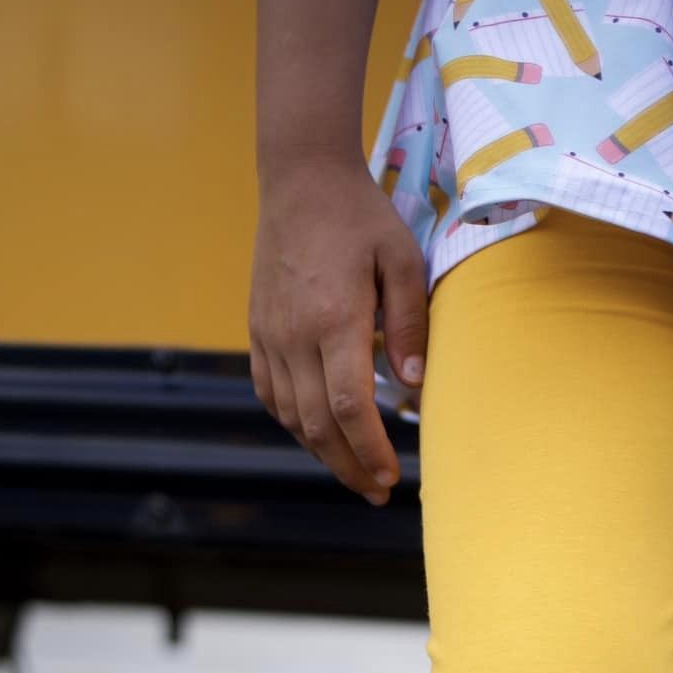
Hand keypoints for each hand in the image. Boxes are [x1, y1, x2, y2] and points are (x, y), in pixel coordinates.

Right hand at [248, 161, 428, 505]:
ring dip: (322, 453)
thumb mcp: (402, 259)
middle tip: (376, 492)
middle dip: (349, 467)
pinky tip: (318, 436)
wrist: (300, 180)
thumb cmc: (360, 218)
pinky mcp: (258, 332)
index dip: (370, 451)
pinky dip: (294, 425)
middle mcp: (294, 335)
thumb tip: (414, 386)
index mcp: (334, 319)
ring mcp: (270, 335)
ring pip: (290, 417)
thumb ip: (411, 324)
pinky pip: (270, 395)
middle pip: (317, 425)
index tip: (391, 477)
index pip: (348, 407)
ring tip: (353, 472)